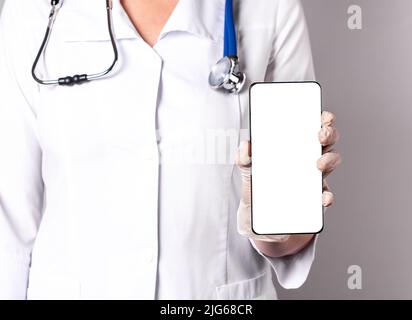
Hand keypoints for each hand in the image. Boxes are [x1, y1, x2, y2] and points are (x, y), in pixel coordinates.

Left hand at [235, 111, 340, 243]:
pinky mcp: (314, 199)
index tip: (322, 116)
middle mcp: (307, 158)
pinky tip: (323, 198)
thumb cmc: (258, 187)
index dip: (322, 119)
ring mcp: (313, 178)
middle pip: (326, 141)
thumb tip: (245, 145)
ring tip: (318, 164)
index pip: (312, 127)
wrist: (258, 220)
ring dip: (329, 160)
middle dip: (328, 134)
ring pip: (330, 163)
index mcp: (293, 147)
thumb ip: (244, 159)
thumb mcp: (248, 172)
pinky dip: (327, 196)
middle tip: (320, 136)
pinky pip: (325, 195)